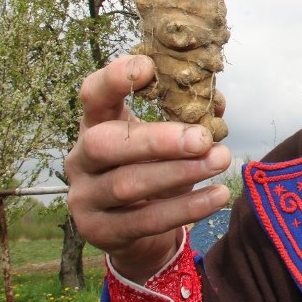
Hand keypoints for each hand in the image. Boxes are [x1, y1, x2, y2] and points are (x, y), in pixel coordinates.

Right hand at [65, 55, 231, 283]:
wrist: (136, 233)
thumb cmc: (153, 170)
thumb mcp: (165, 141)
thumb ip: (188, 118)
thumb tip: (216, 104)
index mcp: (95, 124)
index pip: (92, 95)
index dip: (113, 80)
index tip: (148, 68)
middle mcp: (81, 158)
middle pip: (106, 143)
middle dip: (157, 140)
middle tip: (202, 138)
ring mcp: (85, 197)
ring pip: (128, 184)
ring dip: (180, 173)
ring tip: (221, 161)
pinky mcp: (100, 232)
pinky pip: (146, 220)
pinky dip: (186, 208)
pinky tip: (217, 195)